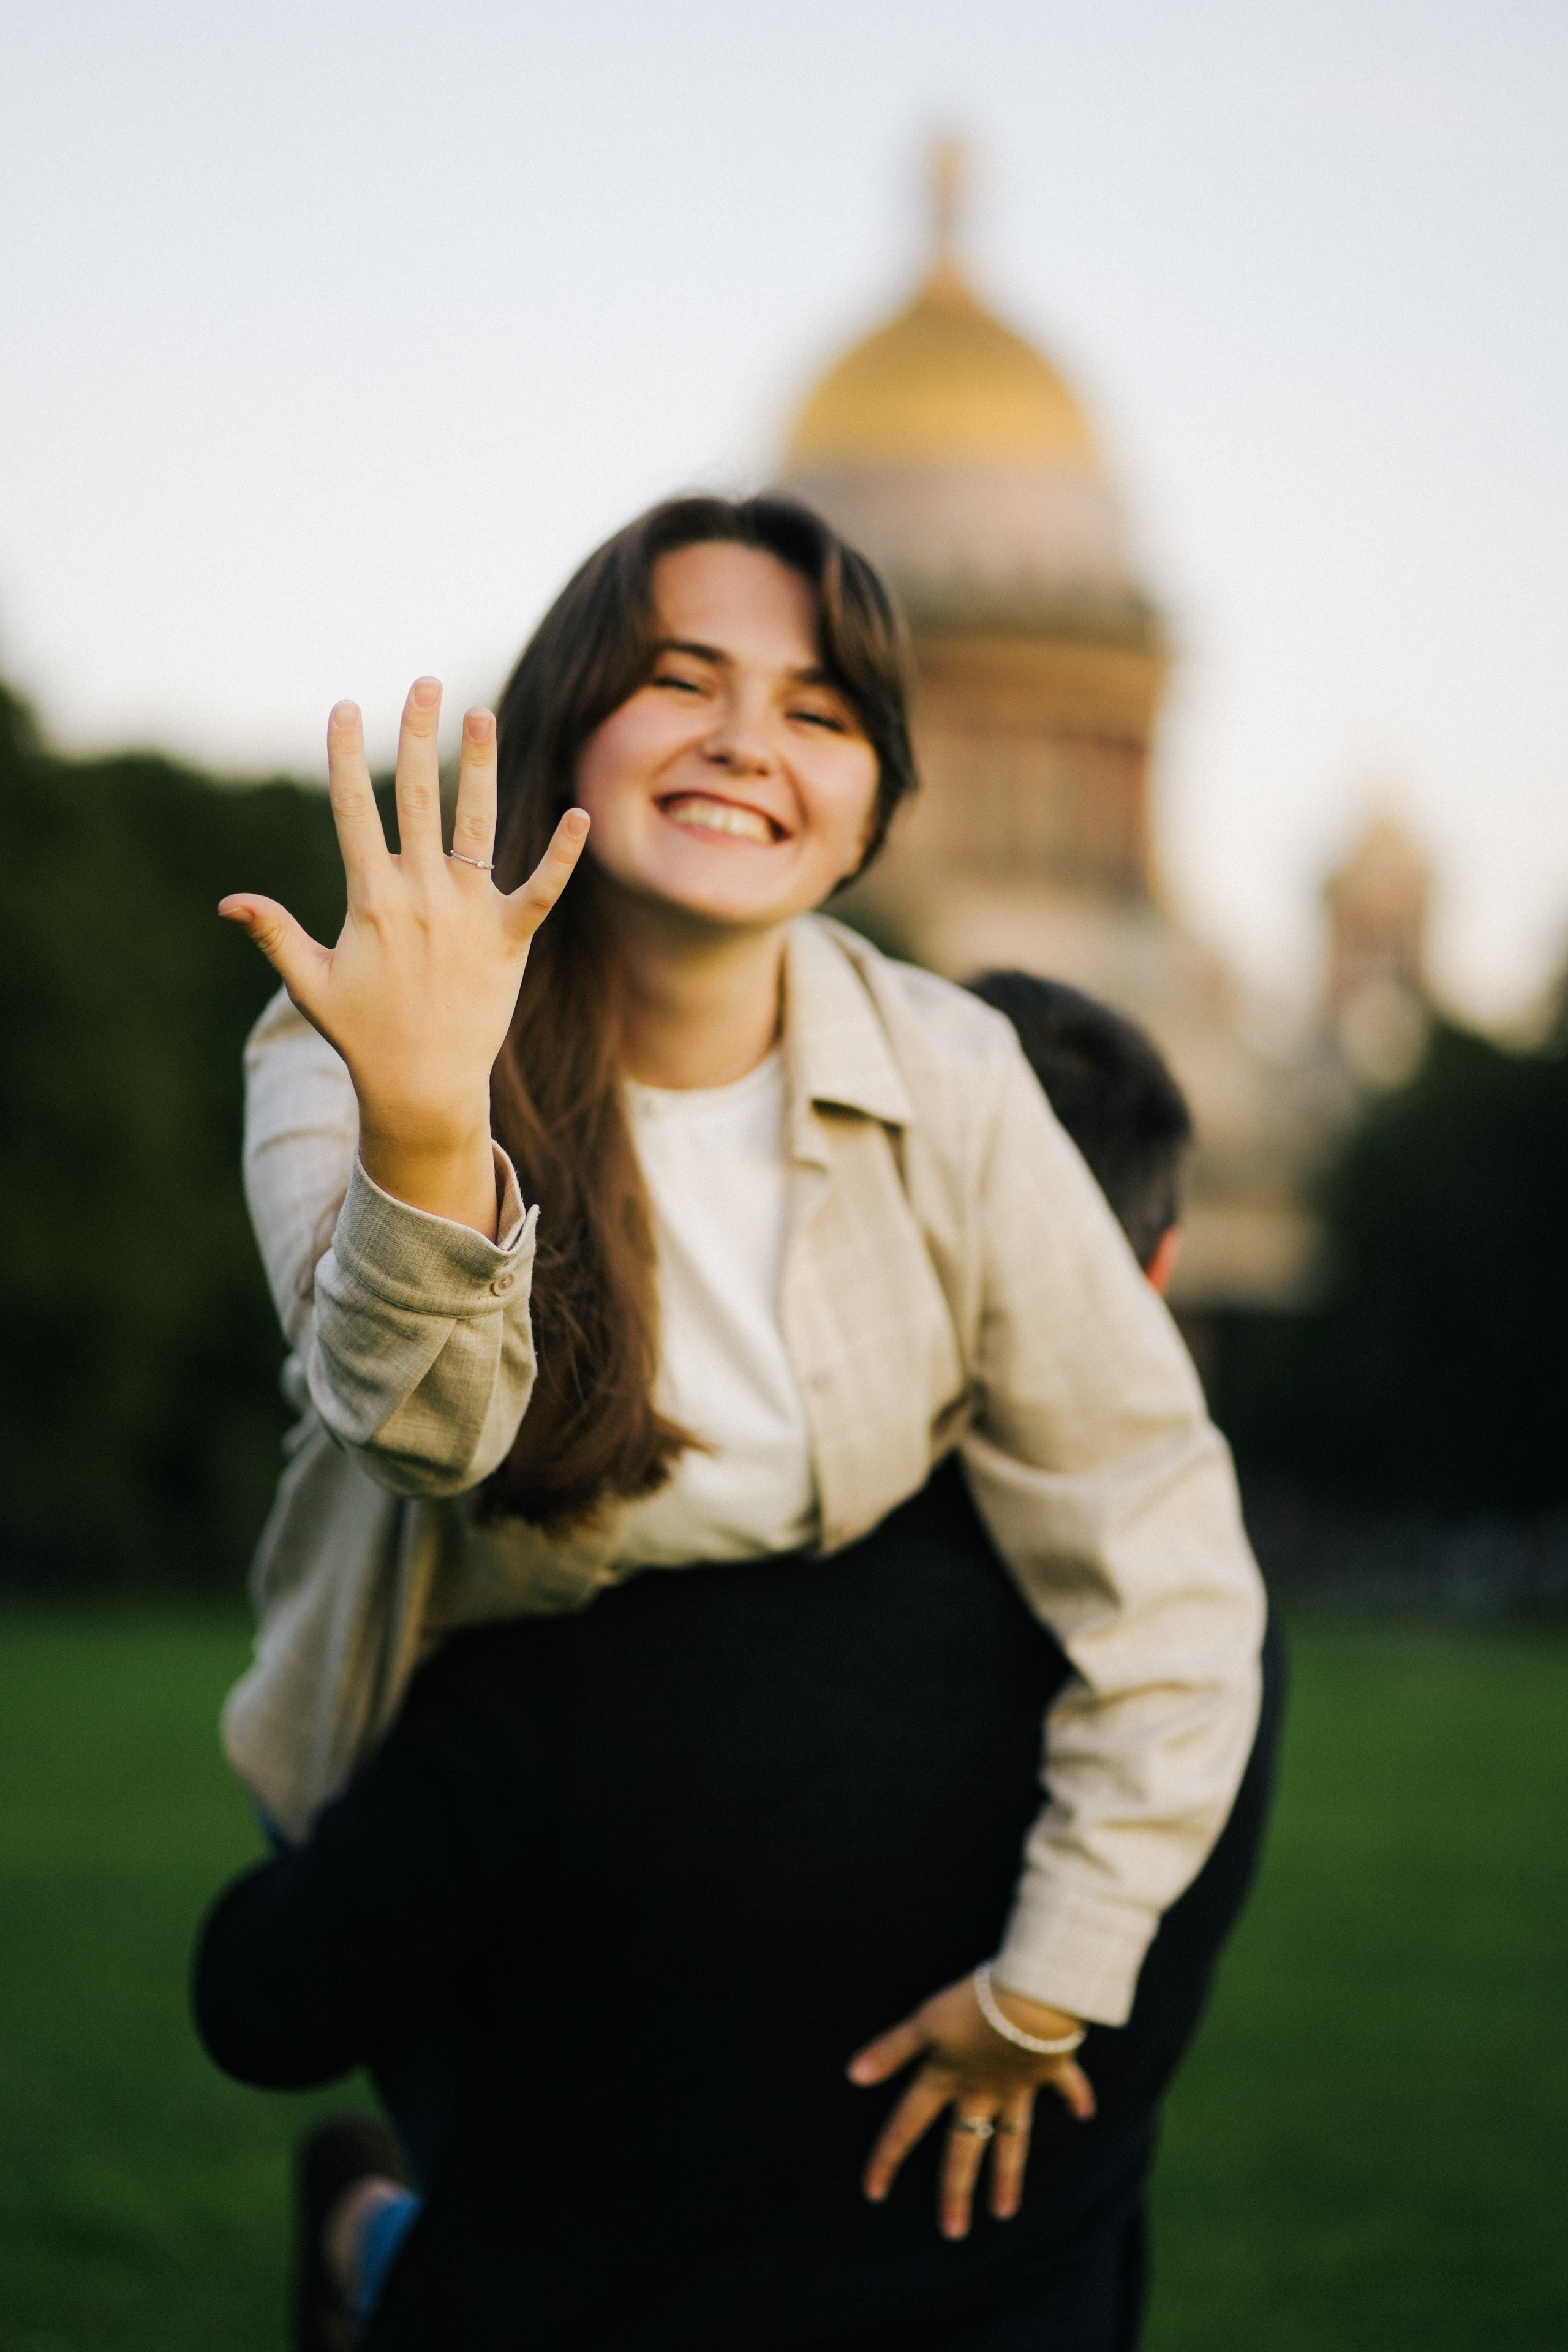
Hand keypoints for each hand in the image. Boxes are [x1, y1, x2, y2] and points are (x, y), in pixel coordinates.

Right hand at [220, 678, 588, 1234]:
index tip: (346, 706)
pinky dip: (561, 854)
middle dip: (418, 735)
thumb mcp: (310, 983)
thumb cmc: (362, 1033)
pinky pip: (542, 889)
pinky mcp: (509, 939)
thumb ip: (276, 933)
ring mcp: (468, 915)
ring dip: (480, 766)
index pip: (355, 811)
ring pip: (475, 825)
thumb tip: (230, 902)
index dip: (348, 756)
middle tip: (423, 682)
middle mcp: (421, 896)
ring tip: (483, 714)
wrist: (422, 1085)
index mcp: (371, 898)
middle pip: (418, 799)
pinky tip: (578, 813)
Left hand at [846, 1973, 1094, 2239]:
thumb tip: (853, 2075)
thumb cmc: (974, 2006)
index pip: (906, 2124)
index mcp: (945, 2079)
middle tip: (953, 2233)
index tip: (872, 2192)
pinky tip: (1083, 2112)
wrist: (1034, 2000)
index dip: (886, 2156)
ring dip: (1007, 2175)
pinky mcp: (1050, 2067)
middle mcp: (981, 2091)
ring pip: (1012, 2140)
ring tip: (1004, 2211)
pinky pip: (1065, 2086)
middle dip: (955, 2191)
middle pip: (964, 2148)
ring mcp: (1017, 2086)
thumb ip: (892, 2049)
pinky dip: (1075, 2096)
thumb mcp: (925, 2022)